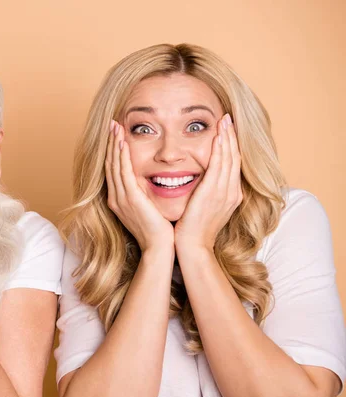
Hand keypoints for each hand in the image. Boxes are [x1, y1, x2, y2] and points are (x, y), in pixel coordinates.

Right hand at [106, 120, 173, 252]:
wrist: (159, 248)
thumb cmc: (160, 231)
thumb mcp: (149, 209)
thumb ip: (146, 195)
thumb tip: (152, 182)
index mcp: (119, 200)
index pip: (114, 170)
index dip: (113, 151)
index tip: (116, 134)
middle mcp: (115, 198)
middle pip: (110, 165)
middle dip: (110, 143)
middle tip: (112, 124)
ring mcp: (121, 199)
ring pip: (114, 166)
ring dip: (114, 145)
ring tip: (115, 127)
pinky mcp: (130, 199)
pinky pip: (123, 173)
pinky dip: (121, 157)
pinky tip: (122, 143)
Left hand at [174, 114, 242, 252]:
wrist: (193, 248)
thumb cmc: (194, 230)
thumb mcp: (204, 208)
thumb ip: (206, 194)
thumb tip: (200, 183)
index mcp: (230, 195)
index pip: (232, 164)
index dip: (231, 146)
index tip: (227, 130)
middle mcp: (231, 192)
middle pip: (234, 158)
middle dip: (231, 137)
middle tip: (228, 118)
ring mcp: (225, 193)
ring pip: (229, 159)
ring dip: (227, 138)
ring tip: (224, 120)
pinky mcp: (214, 194)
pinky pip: (219, 167)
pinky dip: (220, 150)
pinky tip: (218, 137)